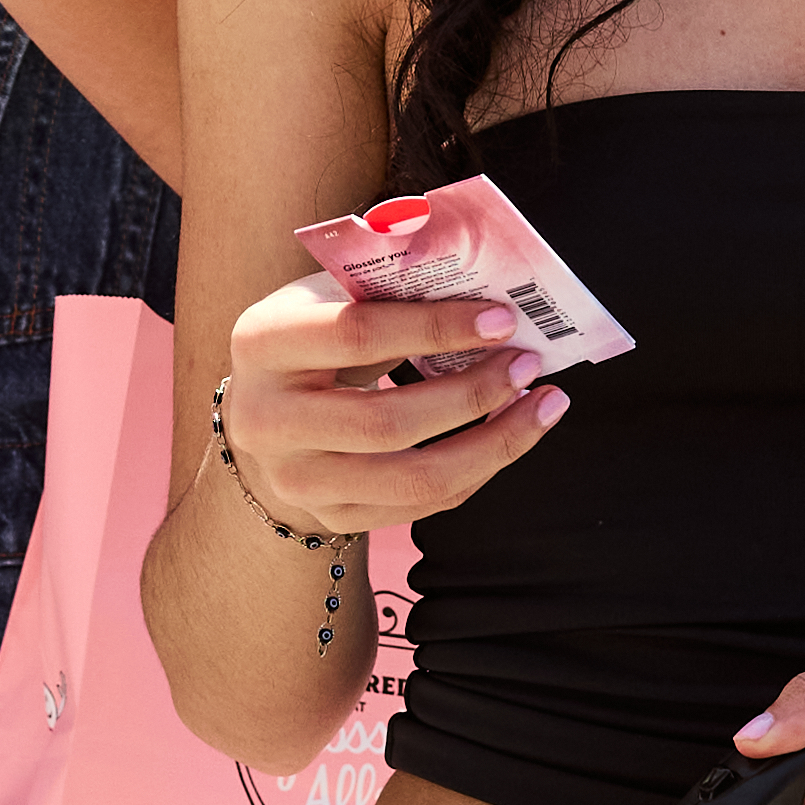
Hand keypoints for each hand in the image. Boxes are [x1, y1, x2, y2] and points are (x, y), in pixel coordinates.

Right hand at [209, 266, 565, 547]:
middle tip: (528, 364)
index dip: (437, 328)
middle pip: (387, 422)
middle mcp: (267, 421)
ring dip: (494, 444)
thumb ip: (391, 289)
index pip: (359, 335)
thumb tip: (489, 288)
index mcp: (264, 343)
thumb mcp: (330, 297)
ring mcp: (296, 479)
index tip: (503, 320)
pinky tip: (508, 436)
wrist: (263, 412)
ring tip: (541, 406)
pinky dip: (478, 470)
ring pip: (413, 478)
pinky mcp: (331, 516)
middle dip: (473, 394)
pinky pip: (422, 505)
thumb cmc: (314, 337)